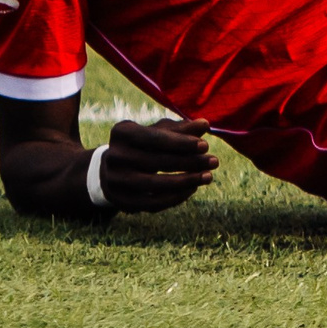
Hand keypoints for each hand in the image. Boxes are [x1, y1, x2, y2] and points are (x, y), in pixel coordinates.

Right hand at [94, 117, 217, 212]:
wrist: (112, 169)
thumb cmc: (143, 144)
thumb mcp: (158, 131)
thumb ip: (181, 129)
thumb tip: (205, 124)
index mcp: (122, 132)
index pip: (154, 138)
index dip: (181, 143)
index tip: (205, 146)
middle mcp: (114, 156)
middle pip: (157, 162)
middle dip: (189, 162)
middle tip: (214, 161)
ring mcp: (115, 180)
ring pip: (155, 185)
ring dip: (186, 182)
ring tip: (208, 176)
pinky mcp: (121, 201)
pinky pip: (152, 203)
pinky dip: (175, 197)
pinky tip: (192, 188)